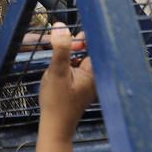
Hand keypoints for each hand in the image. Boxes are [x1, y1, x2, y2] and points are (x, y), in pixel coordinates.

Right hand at [38, 23, 95, 140]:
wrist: (55, 125)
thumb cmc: (57, 102)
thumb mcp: (56, 72)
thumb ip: (60, 49)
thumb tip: (60, 26)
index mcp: (96, 72)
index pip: (94, 44)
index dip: (82, 38)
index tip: (69, 39)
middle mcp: (96, 76)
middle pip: (88, 50)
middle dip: (73, 46)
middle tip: (60, 49)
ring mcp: (90, 82)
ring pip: (81, 58)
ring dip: (68, 56)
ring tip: (58, 65)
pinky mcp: (82, 86)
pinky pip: (77, 68)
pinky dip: (68, 65)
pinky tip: (59, 73)